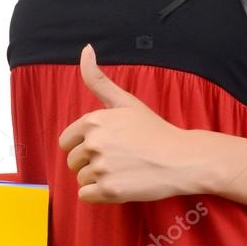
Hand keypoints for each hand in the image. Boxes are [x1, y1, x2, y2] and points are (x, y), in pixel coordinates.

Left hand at [57, 42, 196, 202]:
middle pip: (73, 162)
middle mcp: (93, 143)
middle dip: (90, 163)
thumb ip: (99, 79)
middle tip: (117, 159)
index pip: (66, 141)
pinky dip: (100, 194)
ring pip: (81, 180)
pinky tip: (119, 184)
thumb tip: (85, 49)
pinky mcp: (109, 191)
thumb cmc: (153, 129)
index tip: (105, 146)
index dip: (83, 145)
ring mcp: (101, 168)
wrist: (180, 158)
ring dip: (97, 179)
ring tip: (122, 170)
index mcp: (93, 121)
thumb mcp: (125, 100)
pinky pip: (86, 196)